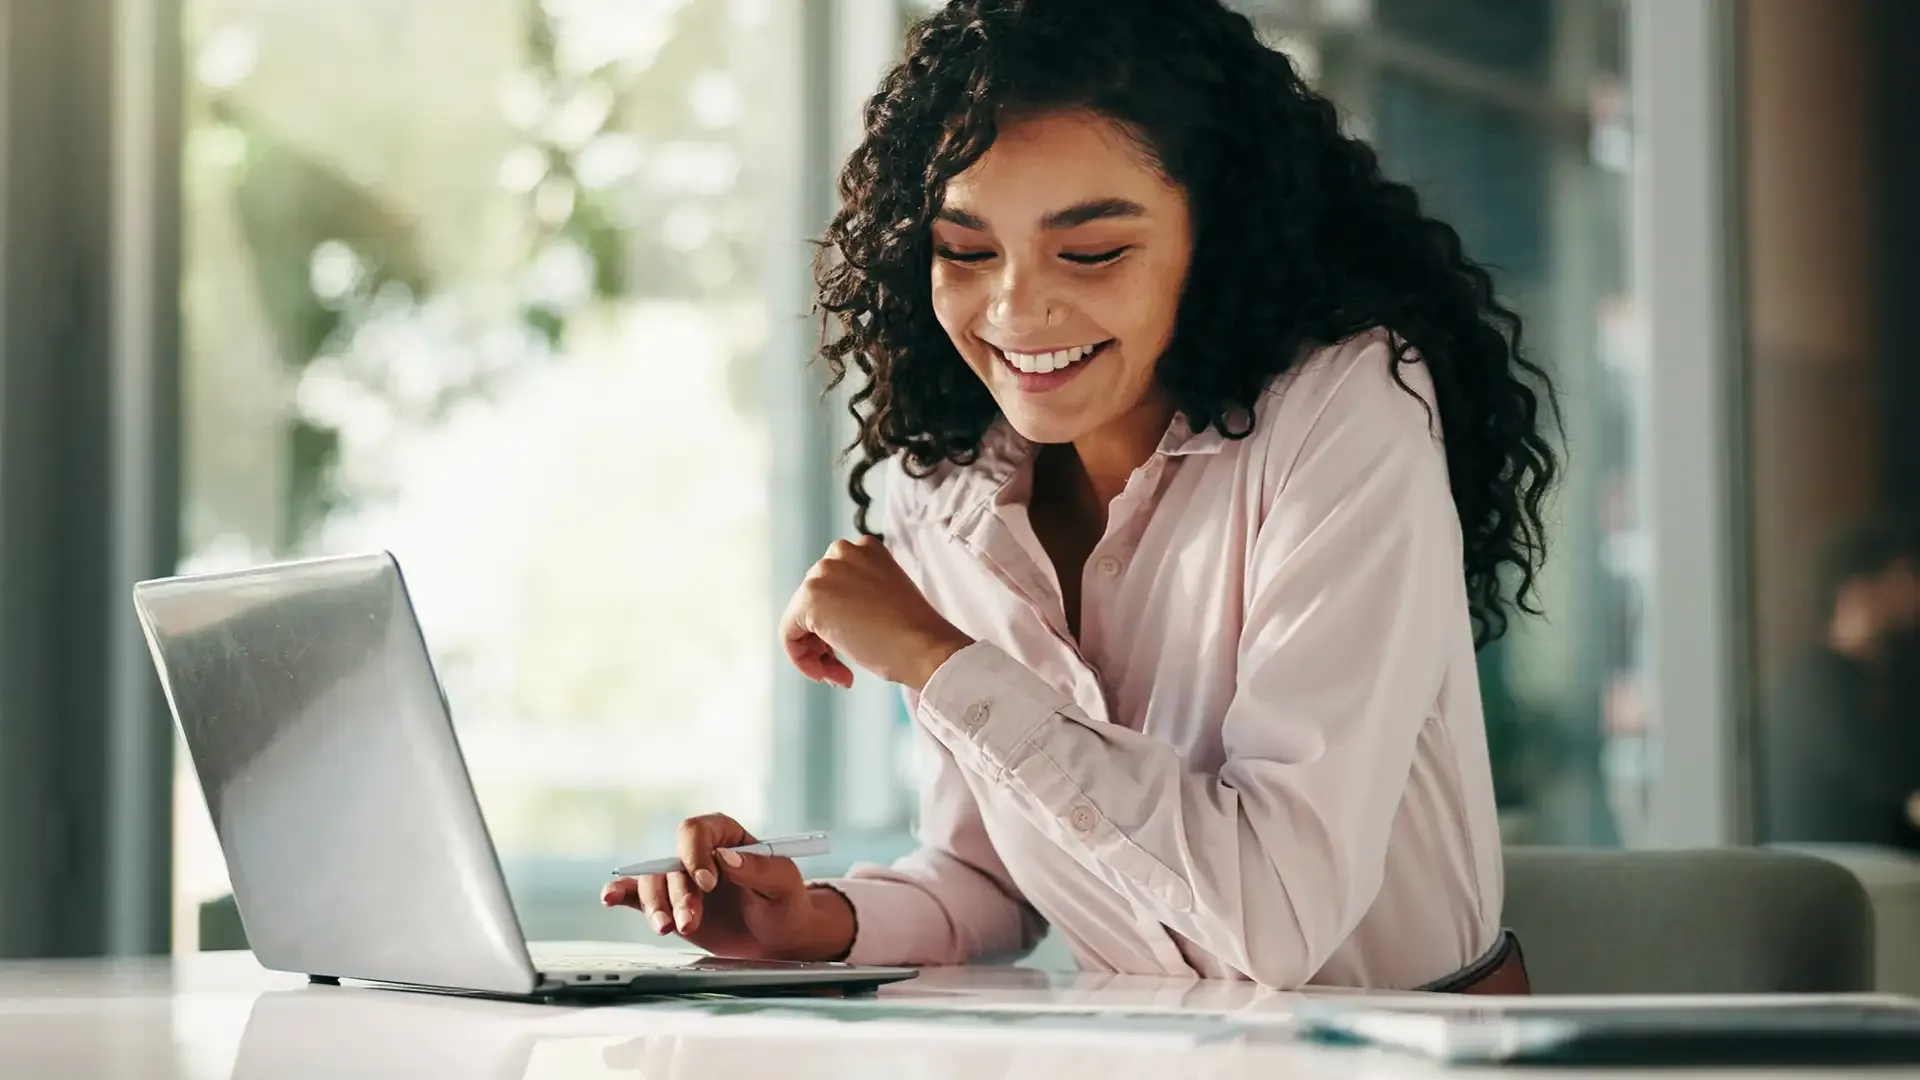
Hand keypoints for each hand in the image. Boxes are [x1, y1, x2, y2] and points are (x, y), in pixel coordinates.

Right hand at [600, 813, 853, 962]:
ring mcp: (681, 880)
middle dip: (678, 893)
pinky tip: (609, 898)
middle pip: (671, 862)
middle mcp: (698, 854)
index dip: (696, 854)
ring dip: (655, 905)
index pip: (696, 831)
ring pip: (653, 883)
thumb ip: (760, 869)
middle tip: (691, 920)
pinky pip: (638, 896)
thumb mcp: (784, 885)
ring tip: (666, 928)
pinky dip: (621, 895)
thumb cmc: (786, 904)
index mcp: (725, 836)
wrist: (779, 939)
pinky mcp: (670, 905)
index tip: (709, 882)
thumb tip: (727, 858)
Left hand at [780, 535, 972, 690]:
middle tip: (845, 669)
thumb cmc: (914, 632)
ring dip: (818, 653)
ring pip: (800, 619)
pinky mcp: (809, 599)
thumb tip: (831, 617)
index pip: (834, 587)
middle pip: (814, 601)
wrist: (924, 645)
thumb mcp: (885, 598)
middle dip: (826, 640)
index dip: (840, 621)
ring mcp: (823, 572)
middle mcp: (840, 551)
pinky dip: (802, 659)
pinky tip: (828, 675)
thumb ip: (858, 596)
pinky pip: (788, 634)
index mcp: (865, 548)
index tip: (857, 646)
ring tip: (841, 675)